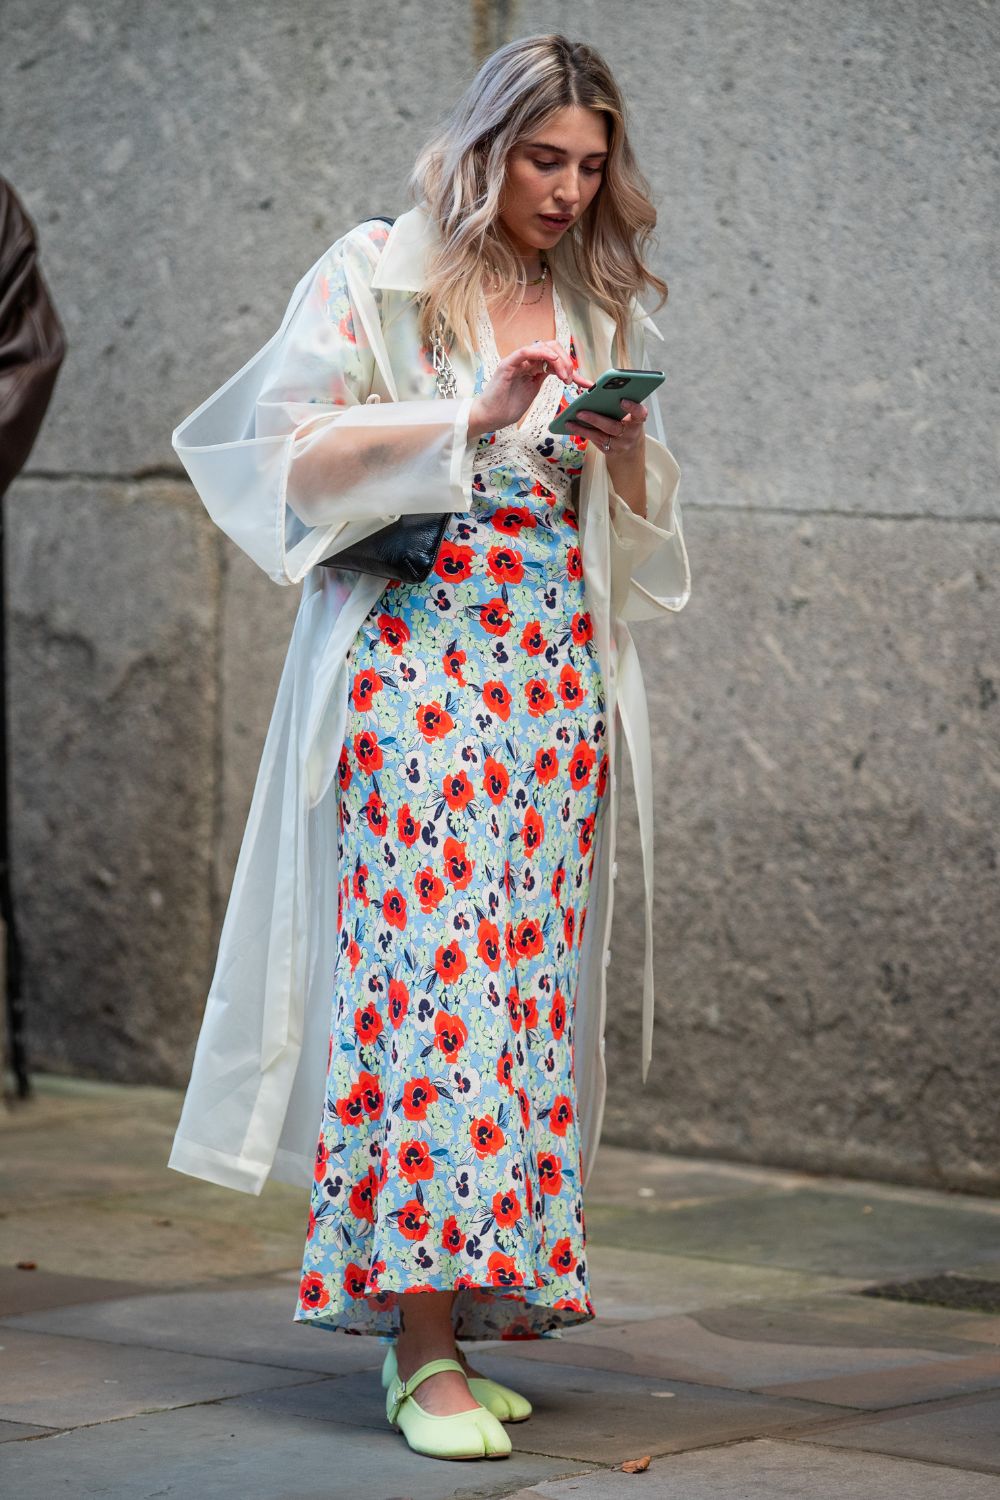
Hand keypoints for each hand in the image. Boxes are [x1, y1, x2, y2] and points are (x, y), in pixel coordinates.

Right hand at [468, 341, 586, 437]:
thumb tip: (565, 376)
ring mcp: (517, 362)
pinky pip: (524, 352)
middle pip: (552, 348)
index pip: (556, 358)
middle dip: (566, 361)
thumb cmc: (507, 407)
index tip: (584, 383)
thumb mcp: (533, 391)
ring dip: (558, 359)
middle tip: (570, 379)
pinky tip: (551, 359)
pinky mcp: (507, 365)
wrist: (489, 417)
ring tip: (563, 376)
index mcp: (533, 367)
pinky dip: (539, 352)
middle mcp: (526, 361)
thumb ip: (544, 380)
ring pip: (542, 348)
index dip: (572, 368)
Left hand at [563, 398, 647, 457]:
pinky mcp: (610, 452)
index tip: (622, 400)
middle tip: (580, 412)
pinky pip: (595, 441)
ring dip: (583, 428)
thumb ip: (613, 399)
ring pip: (600, 437)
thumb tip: (591, 386)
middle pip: (613, 427)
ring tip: (570, 421)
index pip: (639, 413)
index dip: (632, 407)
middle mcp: (630, 434)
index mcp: (637, 420)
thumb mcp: (626, 411)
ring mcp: (620, 445)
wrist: (630, 444)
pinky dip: (584, 433)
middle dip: (595, 419)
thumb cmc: (626, 421)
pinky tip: (573, 426)